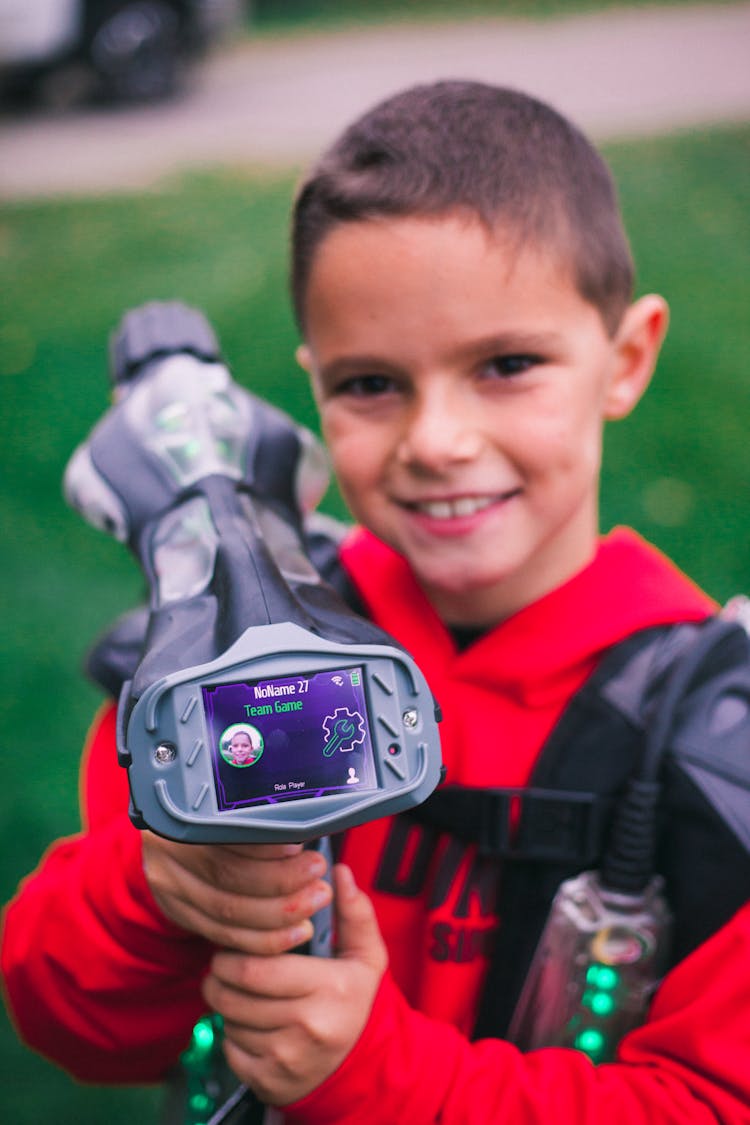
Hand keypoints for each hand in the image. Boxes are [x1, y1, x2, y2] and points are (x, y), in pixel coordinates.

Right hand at [142, 833, 331, 953]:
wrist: (161, 836)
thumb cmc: (206, 814)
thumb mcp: (220, 805)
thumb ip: (251, 816)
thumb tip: (302, 825)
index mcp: (177, 818)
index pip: (224, 837)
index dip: (264, 849)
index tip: (300, 850)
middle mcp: (166, 856)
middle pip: (228, 879)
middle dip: (282, 885)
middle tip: (319, 884)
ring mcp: (169, 889)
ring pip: (228, 914)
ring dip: (279, 916)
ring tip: (313, 905)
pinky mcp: (179, 914)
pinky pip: (224, 935)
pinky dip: (262, 938)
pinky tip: (293, 932)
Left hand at [202, 864, 387, 1105]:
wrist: (360, 1066)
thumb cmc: (353, 1001)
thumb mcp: (366, 956)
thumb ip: (354, 912)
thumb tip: (340, 873)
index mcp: (331, 987)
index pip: (258, 968)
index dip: (233, 955)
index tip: (234, 946)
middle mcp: (309, 1026)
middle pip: (235, 997)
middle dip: (218, 977)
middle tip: (222, 966)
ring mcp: (288, 1059)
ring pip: (229, 1023)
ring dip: (226, 1005)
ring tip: (240, 993)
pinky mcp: (270, 1082)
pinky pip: (230, 1051)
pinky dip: (231, 1036)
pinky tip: (249, 1024)